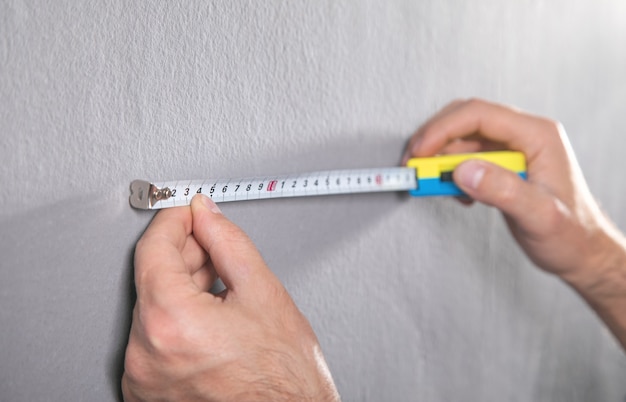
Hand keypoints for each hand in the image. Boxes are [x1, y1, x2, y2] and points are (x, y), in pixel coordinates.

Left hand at [122, 195, 339, 401]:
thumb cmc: (285, 378)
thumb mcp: (262, 292)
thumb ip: (227, 242)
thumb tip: (207, 216)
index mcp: (171, 324)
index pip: (153, 249)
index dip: (174, 221)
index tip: (187, 213)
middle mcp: (146, 356)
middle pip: (152, 279)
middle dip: (184, 255)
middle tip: (214, 249)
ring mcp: (144, 379)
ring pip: (153, 309)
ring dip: (181, 288)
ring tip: (221, 289)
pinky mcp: (147, 393)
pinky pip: (153, 341)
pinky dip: (176, 321)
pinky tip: (208, 317)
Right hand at [403, 99, 625, 346]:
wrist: (581, 253)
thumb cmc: (572, 235)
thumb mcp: (539, 216)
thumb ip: (502, 191)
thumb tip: (463, 169)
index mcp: (538, 136)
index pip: (480, 115)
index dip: (443, 129)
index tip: (421, 150)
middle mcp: (524, 137)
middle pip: (466, 121)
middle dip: (435, 140)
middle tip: (414, 164)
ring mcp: (512, 151)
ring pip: (463, 140)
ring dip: (439, 159)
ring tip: (427, 181)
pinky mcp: (502, 167)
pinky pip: (466, 158)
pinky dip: (450, 172)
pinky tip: (454, 192)